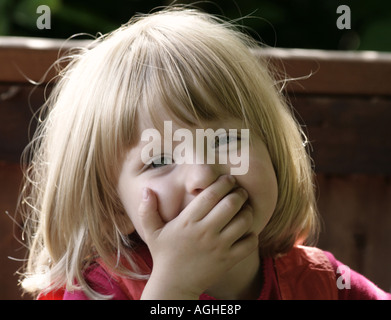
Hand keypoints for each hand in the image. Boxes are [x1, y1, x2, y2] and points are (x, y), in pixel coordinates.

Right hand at [138, 175, 257, 298]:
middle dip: (239, 194)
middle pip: (231, 204)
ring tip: (245, 208)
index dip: (223, 183)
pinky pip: (250, 243)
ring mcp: (219, 247)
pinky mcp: (229, 260)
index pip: (211, 194)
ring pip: (244, 221)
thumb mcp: (152, 232)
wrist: (174, 285)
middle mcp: (205, 232)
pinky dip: (252, 234)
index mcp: (188, 221)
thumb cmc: (164, 255)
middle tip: (239, 192)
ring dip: (248, 211)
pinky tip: (246, 230)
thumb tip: (146, 189)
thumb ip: (147, 210)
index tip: (227, 179)